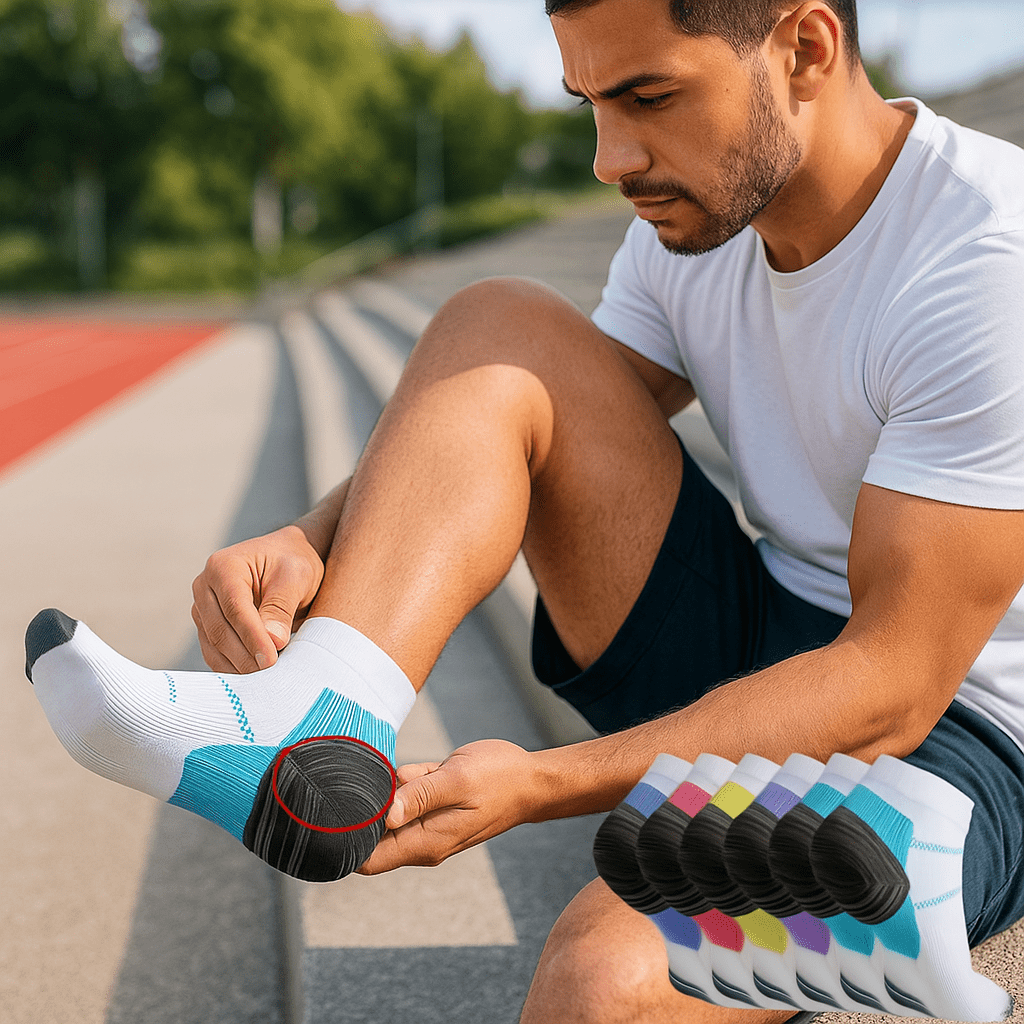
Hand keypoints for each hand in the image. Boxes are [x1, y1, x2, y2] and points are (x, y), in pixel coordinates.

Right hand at [191, 524, 324, 672]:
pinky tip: (257, 677)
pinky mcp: (207, 627)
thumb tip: (273, 641)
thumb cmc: (293, 562)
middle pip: (219, 630)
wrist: (288, 559)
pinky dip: (234, 667)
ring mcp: (203, 609)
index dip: (251, 637)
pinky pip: (215, 654)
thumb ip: (282, 606)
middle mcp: (204, 587)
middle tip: (272, 675)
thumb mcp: (296, 576)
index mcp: (223, 566)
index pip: (234, 608)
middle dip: (245, 657)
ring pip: (213, 647)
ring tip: (268, 678)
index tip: (270, 659)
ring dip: (239, 666)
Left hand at [358, 739, 539, 873]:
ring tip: (425, 771)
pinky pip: (407, 792)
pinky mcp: (433, 808)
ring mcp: (428, 825)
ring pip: (390, 807)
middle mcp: (422, 840)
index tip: (339, 810)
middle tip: (385, 777)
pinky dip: (411, 777)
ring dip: (395, 785)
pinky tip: (435, 768)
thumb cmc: (500, 778)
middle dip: (370, 805)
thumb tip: (385, 814)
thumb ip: (420, 795)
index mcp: (426, 842)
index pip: (369, 859)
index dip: (347, 840)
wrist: (531, 779)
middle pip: (373, 833)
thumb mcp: (458, 779)